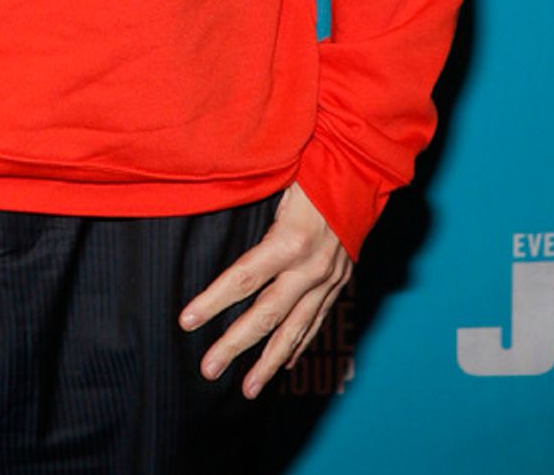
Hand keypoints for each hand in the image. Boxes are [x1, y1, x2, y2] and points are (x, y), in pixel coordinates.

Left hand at [178, 182, 351, 398]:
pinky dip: (299, 344)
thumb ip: (250, 198)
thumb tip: (209, 201)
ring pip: (295, 328)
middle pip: (267, 314)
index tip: (186, 321)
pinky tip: (284, 364)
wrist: (367, 168)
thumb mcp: (279, 178)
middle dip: (236, 343)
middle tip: (209, 369)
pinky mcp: (340, 280)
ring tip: (248, 389)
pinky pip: (317, 319)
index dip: (213, 301)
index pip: (244, 278)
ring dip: (270, 361)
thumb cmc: (315, 164)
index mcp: (291, 239)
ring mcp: (329, 278)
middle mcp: (311, 266)